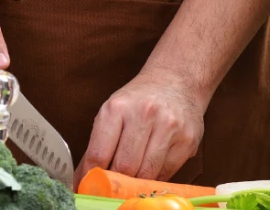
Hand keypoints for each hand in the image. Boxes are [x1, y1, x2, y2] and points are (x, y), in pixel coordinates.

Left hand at [78, 68, 207, 181]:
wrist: (176, 81)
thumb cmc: (139, 100)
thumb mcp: (112, 112)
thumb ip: (98, 146)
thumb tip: (82, 180)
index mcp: (117, 107)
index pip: (98, 155)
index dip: (91, 178)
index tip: (88, 188)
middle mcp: (143, 113)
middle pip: (124, 167)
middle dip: (116, 181)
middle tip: (112, 186)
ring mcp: (168, 126)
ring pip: (146, 174)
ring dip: (137, 182)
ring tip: (133, 177)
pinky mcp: (187, 140)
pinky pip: (167, 173)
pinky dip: (156, 178)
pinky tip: (152, 168)